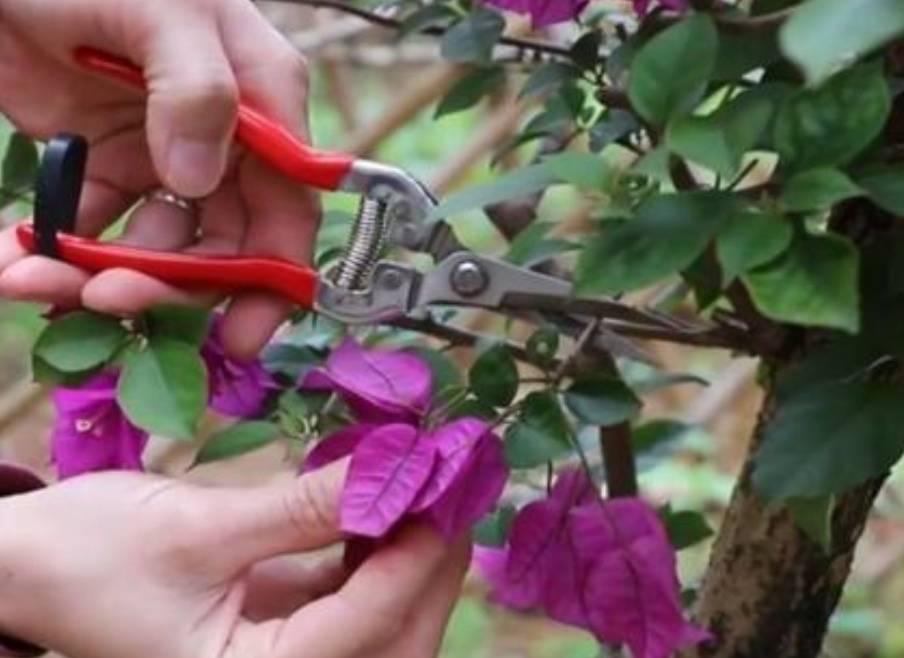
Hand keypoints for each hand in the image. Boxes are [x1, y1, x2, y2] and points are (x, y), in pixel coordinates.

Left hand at [0, 0, 319, 358]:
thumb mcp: (160, 10)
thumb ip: (197, 89)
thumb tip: (197, 183)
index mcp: (264, 101)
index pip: (288, 207)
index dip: (273, 278)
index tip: (240, 336)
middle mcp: (227, 140)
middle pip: (224, 244)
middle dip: (168, 283)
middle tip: (103, 300)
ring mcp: (167, 155)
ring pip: (157, 248)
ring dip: (101, 275)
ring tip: (32, 279)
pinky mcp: (110, 164)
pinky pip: (98, 228)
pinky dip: (61, 254)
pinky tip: (18, 260)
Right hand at [0, 462, 468, 657]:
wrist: (30, 565)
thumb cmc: (88, 556)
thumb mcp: (198, 531)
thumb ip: (300, 510)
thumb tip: (387, 471)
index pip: (363, 627)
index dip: (415, 555)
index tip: (446, 488)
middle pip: (389, 638)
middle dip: (429, 564)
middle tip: (455, 487)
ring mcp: (283, 653)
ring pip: (378, 620)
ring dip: (410, 556)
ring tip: (430, 487)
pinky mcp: (280, 622)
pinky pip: (348, 596)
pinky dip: (374, 552)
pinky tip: (385, 502)